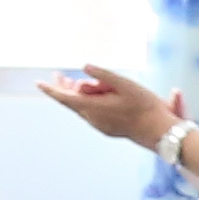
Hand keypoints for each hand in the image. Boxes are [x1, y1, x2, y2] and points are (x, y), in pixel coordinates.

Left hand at [38, 64, 178, 148]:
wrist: (160, 132)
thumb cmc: (145, 106)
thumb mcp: (126, 84)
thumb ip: (103, 75)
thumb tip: (84, 67)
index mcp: (93, 107)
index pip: (65, 98)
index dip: (51, 89)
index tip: (38, 83)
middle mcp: (92, 118)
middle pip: (71, 102)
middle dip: (64, 88)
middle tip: (59, 75)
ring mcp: (99, 125)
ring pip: (81, 107)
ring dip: (78, 95)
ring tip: (75, 83)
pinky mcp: (107, 129)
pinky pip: (91, 113)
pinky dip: (87, 102)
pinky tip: (94, 96)